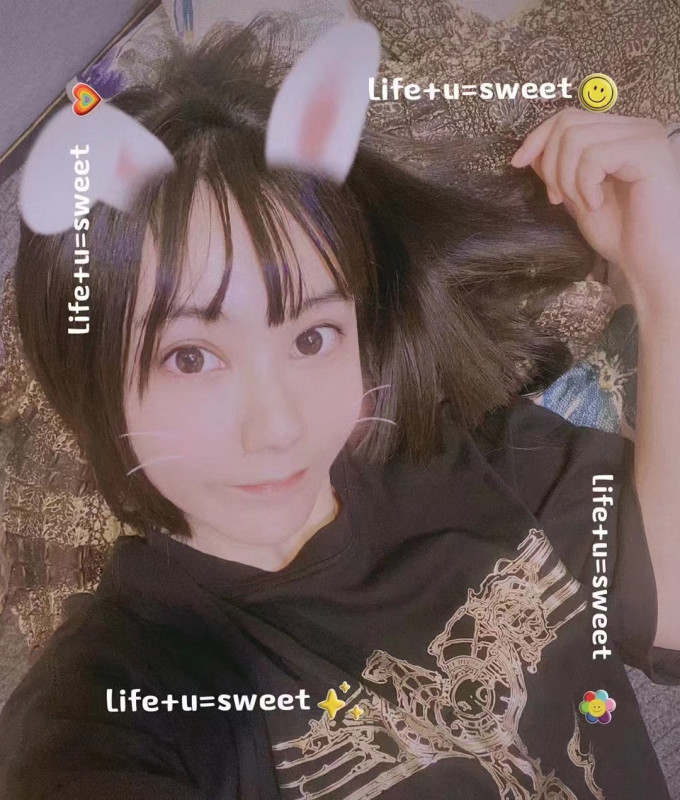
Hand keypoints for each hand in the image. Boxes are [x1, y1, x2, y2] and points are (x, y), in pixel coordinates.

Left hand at [510, 109, 679, 313]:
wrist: (645, 260)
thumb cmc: (618, 233)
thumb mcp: (576, 196)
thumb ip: (558, 170)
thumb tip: (529, 151)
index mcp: (618, 134)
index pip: (568, 117)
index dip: (537, 138)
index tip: (518, 163)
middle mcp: (634, 127)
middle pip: (568, 123)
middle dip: (551, 165)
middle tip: (559, 198)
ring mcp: (644, 136)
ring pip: (576, 138)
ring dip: (567, 179)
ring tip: (584, 204)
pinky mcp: (649, 151)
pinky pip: (595, 156)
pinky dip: (585, 184)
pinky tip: (597, 204)